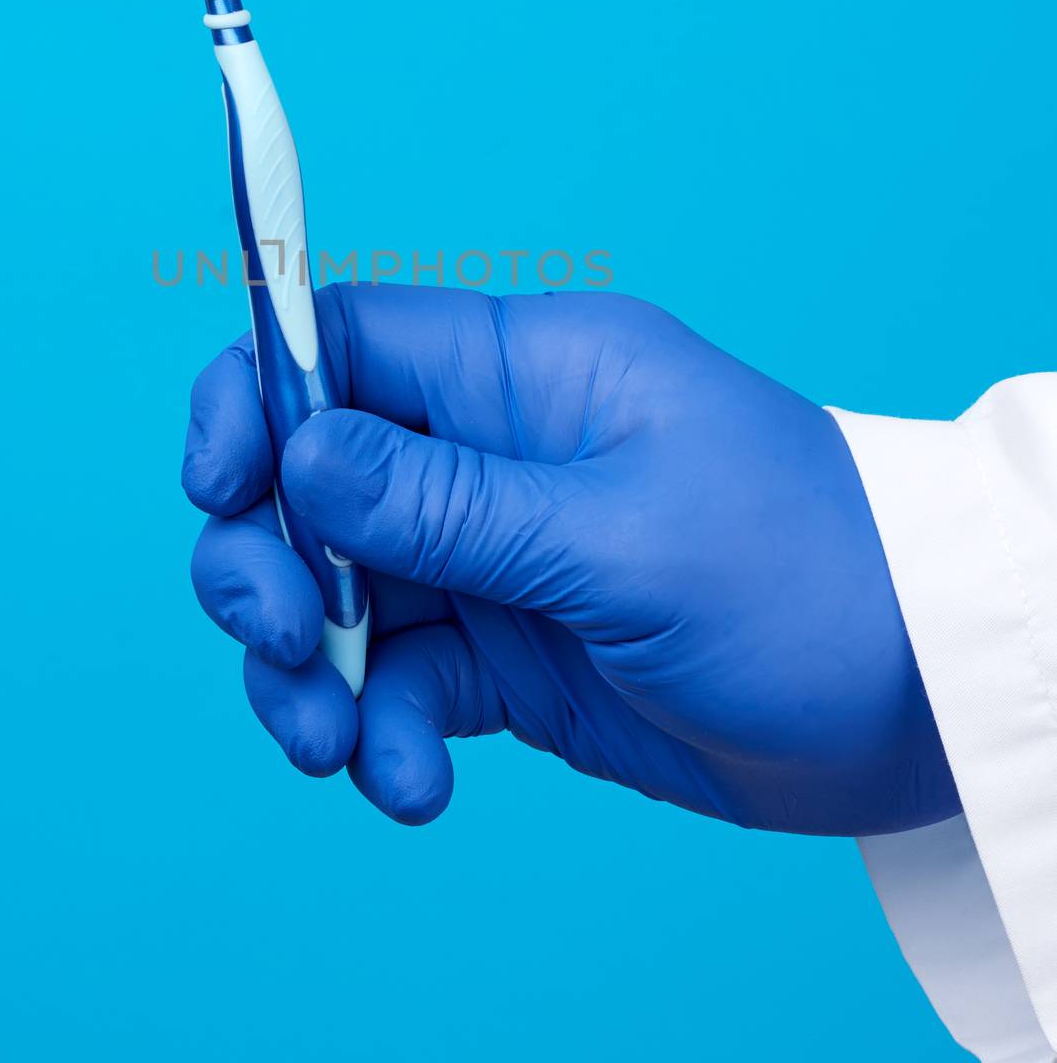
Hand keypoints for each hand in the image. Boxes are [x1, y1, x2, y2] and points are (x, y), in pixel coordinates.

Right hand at [182, 286, 957, 835]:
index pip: (342, 340)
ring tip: (333, 746)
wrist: (906, 704)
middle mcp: (490, 454)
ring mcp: (490, 557)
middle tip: (278, 642)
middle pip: (308, 476)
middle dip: (262, 558)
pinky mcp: (503, 653)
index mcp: (522, 374)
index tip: (219, 480)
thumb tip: (302, 456)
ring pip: (331, 589)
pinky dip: (380, 733)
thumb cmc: (803, 576)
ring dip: (303, 671)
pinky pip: (394, 681)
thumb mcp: (623, 538)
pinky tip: (411, 784)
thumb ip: (451, 505)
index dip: (257, 393)